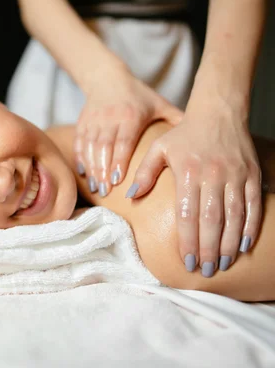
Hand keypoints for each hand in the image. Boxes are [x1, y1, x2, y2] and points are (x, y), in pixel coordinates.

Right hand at [74, 70, 182, 196]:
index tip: (118, 180)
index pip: (123, 141)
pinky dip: (81, 159)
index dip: (119, 161)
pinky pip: (80, 142)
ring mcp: (94, 120)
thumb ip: (175, 120)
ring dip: (92, 168)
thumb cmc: (137, 95)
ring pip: (91, 147)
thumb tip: (199, 141)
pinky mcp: (83, 122)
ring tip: (95, 187)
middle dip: (104, 171)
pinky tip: (84, 174)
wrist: (106, 77)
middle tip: (105, 192)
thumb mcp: (158, 104)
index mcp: (130, 115)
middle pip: (105, 147)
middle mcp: (110, 118)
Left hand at [128, 107, 261, 276]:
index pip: (187, 213)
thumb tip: (131, 197)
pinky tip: (244, 246)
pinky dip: (250, 227)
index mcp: (187, 172)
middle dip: (209, 249)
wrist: (219, 113)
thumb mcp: (158, 149)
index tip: (186, 261)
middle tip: (206, 271)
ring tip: (223, 264)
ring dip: (229, 243)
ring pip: (235, 216)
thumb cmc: (184, 134)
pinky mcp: (251, 175)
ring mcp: (235, 176)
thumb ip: (144, 173)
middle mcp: (212, 176)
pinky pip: (253, 205)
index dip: (187, 240)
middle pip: (211, 219)